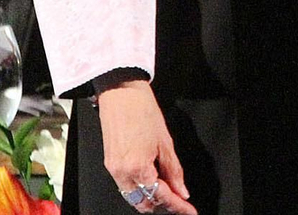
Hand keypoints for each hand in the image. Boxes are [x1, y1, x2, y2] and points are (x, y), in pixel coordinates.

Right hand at [95, 80, 196, 214]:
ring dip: (150, 197)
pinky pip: (125, 186)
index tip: (188, 210)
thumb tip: (182, 191)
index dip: (177, 206)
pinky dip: (139, 187)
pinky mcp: (109, 164)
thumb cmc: (143, 112)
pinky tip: (152, 179)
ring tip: (168, 188)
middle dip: (163, 203)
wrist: (121, 95)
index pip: (160, 196)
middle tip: (180, 199)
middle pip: (144, 202)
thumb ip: (174, 170)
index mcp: (138, 167)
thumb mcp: (165, 142)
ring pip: (133, 196)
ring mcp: (113, 170)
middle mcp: (122, 173)